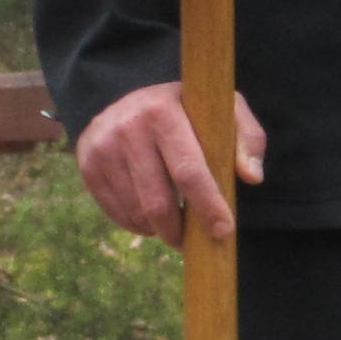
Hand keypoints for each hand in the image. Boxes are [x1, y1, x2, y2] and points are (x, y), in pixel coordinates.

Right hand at [74, 82, 264, 242]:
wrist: (124, 98)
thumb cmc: (186, 110)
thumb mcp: (221, 109)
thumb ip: (247, 138)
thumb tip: (252, 177)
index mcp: (162, 111)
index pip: (188, 170)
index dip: (207, 205)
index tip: (223, 231)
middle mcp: (128, 128)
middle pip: (158, 201)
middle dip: (180, 231)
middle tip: (194, 241)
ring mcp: (103, 148)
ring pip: (137, 212)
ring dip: (160, 229)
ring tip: (174, 224)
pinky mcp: (88, 166)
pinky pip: (117, 214)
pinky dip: (139, 225)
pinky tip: (151, 215)